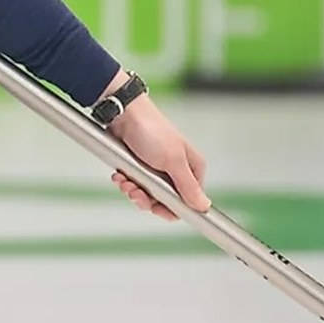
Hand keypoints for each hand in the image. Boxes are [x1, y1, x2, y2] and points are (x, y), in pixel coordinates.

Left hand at [102, 81, 209, 221]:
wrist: (123, 113)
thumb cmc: (150, 130)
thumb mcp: (172, 160)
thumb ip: (187, 186)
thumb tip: (203, 206)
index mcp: (192, 168)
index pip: (188, 202)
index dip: (170, 209)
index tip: (155, 207)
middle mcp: (176, 170)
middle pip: (164, 201)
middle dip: (146, 199)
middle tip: (135, 191)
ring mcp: (157, 169)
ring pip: (146, 194)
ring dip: (133, 190)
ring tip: (125, 180)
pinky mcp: (140, 166)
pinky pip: (134, 184)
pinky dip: (125, 182)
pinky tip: (119, 175)